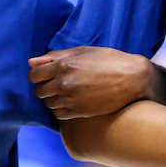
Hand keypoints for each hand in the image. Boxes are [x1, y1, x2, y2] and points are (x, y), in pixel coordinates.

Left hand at [29, 46, 164, 119]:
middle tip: (58, 85)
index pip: (34, 75)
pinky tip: (73, 103)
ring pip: (48, 104)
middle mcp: (64, 83)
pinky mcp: (79, 112)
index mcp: (64, 65)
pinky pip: (58, 114)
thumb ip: (55, 56)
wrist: (133, 79)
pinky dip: (62, 110)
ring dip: (54, 99)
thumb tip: (31, 62)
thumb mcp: (83, 51)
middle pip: (39, 91)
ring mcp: (71, 99)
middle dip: (45, 87)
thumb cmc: (109, 61)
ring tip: (68, 93)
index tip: (46, 76)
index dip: (38, 76)